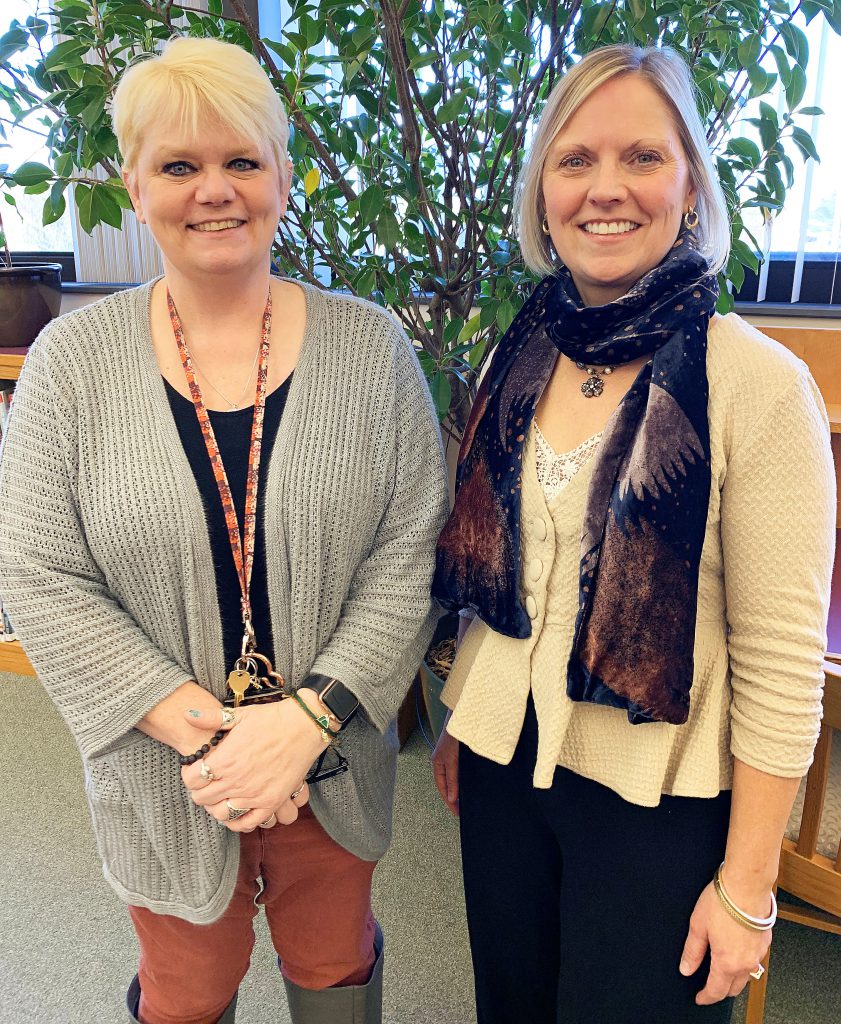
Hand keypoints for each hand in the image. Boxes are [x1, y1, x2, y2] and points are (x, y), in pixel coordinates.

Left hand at [180, 701, 322, 825]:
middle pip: (202, 799)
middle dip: (200, 790)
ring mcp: (254, 794)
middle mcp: (236, 781)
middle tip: (206, 781)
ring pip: (220, 814)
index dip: (189, 774)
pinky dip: (238, 822)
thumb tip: (187, 715)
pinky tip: (237, 811)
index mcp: (225, 759)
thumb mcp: (239, 714)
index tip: (195, 768)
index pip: (191, 780)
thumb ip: (211, 718)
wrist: (304, 726)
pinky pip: (247, 823)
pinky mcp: (271, 802)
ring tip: (220, 795)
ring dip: (215, 806)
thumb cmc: (271, 719)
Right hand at [432, 721, 459, 815]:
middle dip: (454, 797)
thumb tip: (451, 798)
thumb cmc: (454, 737)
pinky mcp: (461, 755)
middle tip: (463, 810)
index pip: (442, 788)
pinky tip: (472, 784)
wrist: (463, 718)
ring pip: (456, 778)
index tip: (457, 813)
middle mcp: (444, 762)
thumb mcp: (452, 761)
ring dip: (461, 789)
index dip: (449, 801)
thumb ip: (452, 779)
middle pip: (448, 784)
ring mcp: (453, 758)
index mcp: (438, 764)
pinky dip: (465, 780)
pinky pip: (462, 772)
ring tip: (468, 801)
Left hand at [680, 882, 771, 1003]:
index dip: (705, 997)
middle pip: (733, 988)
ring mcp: (758, 954)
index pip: (716, 991)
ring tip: (721, 969)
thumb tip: (686, 968)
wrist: (747, 885)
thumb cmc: (723, 901)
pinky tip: (736, 952)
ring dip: (734, 978)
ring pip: (746, 976)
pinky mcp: (765, 942)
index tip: (699, 998)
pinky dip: (744, 963)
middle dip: (720, 990)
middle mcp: (746, 963)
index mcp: (727, 962)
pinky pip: (755, 961)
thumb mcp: (698, 925)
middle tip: (709, 986)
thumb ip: (692, 951)